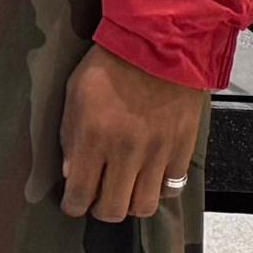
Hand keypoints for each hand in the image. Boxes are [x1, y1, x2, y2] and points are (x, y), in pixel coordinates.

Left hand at [61, 47, 208, 223]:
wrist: (161, 43)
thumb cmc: (111, 63)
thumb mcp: (76, 94)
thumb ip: (70, 137)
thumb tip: (71, 173)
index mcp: (93, 138)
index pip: (79, 196)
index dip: (73, 205)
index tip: (74, 201)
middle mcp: (125, 152)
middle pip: (112, 210)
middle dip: (100, 209)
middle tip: (98, 196)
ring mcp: (157, 153)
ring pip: (143, 206)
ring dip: (130, 203)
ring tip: (125, 189)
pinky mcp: (182, 148)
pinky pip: (171, 188)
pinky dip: (159, 188)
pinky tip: (150, 174)